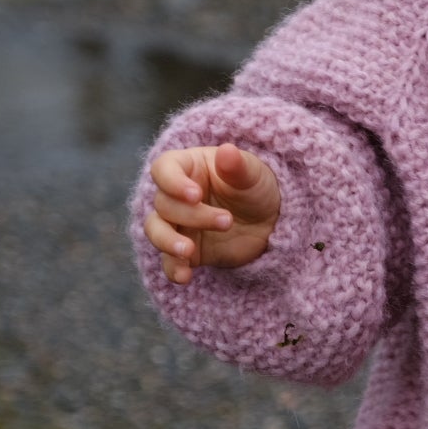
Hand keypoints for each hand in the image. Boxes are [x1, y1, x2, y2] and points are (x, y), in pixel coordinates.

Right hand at [143, 142, 280, 284]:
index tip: (195, 195)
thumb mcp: (254, 175)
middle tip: (227, 221)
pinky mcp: (186, 250)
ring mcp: (179, 224)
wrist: (271, 221)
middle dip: (192, 215)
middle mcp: (176, 196)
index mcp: (188, 168)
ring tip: (189, 251)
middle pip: (163, 204)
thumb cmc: (258, 188)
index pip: (163, 169)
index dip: (172, 183)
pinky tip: (184, 278)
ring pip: (156, 231)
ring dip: (168, 242)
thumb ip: (238, 166)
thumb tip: (227, 151)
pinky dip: (173, 269)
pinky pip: (169, 261)